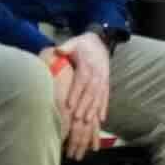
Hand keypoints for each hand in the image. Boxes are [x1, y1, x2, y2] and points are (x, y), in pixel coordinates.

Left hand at [50, 30, 111, 153]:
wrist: (100, 42)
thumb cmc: (82, 45)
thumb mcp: (74, 42)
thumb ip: (66, 47)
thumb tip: (58, 50)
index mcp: (87, 65)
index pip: (81, 81)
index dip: (76, 93)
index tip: (69, 105)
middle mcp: (97, 74)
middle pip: (90, 92)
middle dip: (84, 106)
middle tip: (77, 119)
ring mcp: (103, 80)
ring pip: (99, 97)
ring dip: (93, 110)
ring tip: (87, 121)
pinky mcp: (106, 83)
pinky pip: (106, 97)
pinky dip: (104, 108)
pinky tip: (101, 119)